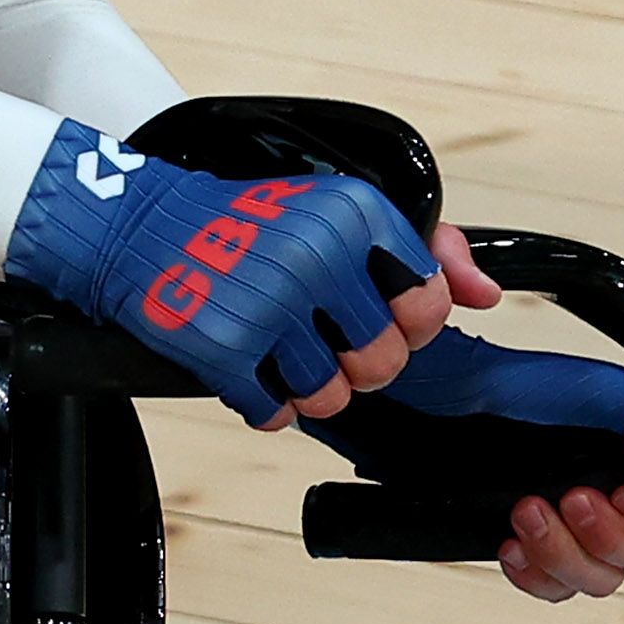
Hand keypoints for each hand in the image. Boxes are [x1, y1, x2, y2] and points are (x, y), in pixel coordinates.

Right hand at [7, 131, 448, 425]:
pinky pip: (275, 412)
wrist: (139, 227)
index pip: (426, 303)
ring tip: (281, 357)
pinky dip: (264, 404)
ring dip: (309, 389)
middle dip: (359, 365)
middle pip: (383, 361)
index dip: (409, 325)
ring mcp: (268, 306)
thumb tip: (484, 296)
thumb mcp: (335, 211)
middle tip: (325, 343)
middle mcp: (316, 256)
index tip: (379, 317)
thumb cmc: (244, 222)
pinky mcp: (224, 349)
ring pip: (332, 395)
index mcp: (353, 214)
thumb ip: (422, 247)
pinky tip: (248, 369)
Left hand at [500, 398, 623, 602]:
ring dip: (564, 553)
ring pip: (605, 579)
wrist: (454, 404)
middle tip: (572, 498)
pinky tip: (512, 545)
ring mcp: (586, 530)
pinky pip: (558, 590)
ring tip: (527, 511)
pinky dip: (535, 574)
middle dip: (609, 533)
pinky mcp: (545, 552)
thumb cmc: (525, 391)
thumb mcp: (603, 392)